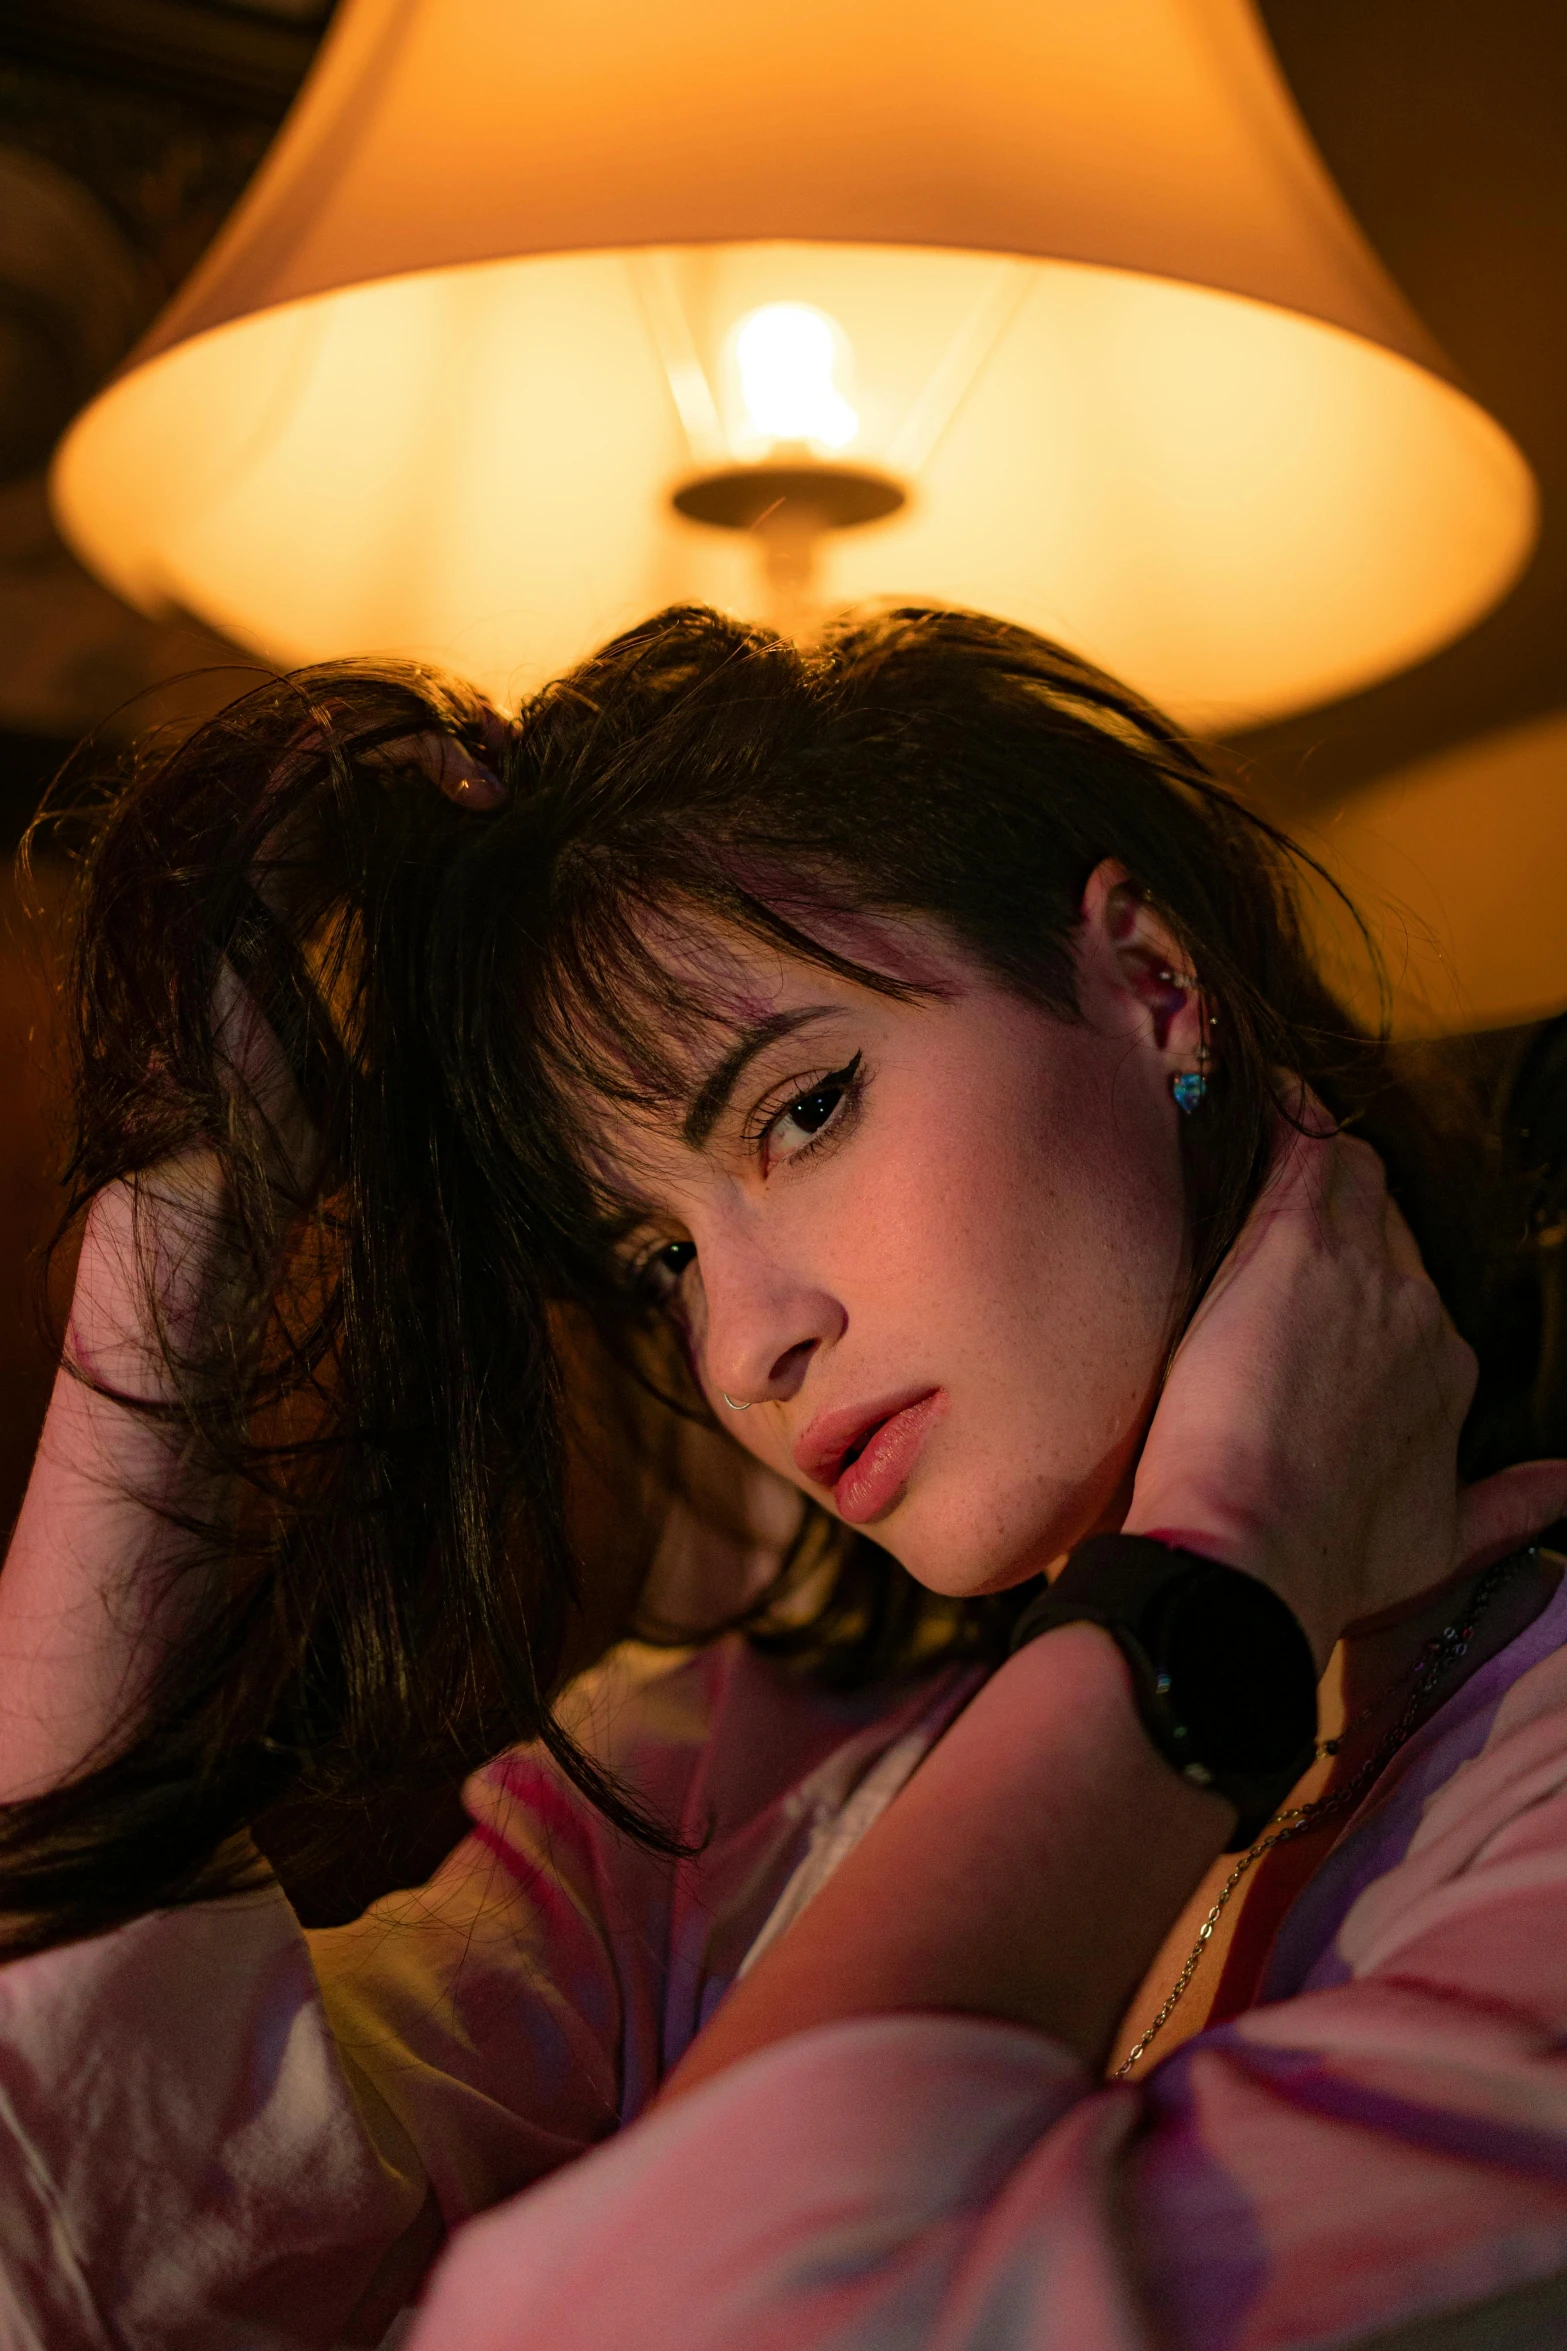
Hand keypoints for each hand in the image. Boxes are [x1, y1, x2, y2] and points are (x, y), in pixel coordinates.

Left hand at [1125, 1093, 1566, 1670]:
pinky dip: (1284, 1115)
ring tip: (1265, 1144)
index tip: (1318, 1289)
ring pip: (1350, 1176)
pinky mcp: (1294, 1245)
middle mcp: (1422, 1311)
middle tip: (1277, 1222)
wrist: (1256, 1553)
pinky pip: (1302, 1147)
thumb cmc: (1328, 1560)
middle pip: (1387, 1226)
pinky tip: (1261, 1092)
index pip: (1412, 1291)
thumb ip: (1513, 1506)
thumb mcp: (1445, 1544)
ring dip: (1315, 1163)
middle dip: (1342, 1219)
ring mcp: (1364, 1271)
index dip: (1364, 1282)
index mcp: (1450, 1369)